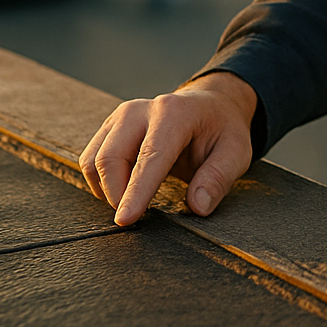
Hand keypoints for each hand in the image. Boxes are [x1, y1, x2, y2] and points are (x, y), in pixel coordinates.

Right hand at [79, 71, 256, 225]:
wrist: (210, 106)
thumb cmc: (222, 130)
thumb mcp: (236, 152)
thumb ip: (218, 179)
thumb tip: (197, 207)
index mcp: (174, 113)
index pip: (149, 157)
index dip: (135, 192)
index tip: (125, 220)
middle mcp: (141, 110)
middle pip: (110, 158)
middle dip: (117, 195)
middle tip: (137, 220)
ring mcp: (121, 117)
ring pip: (94, 161)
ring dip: (107, 190)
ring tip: (135, 201)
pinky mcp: (110, 127)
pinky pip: (90, 160)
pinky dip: (100, 182)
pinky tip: (124, 188)